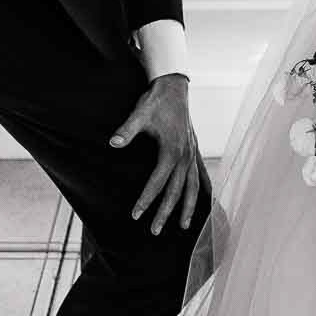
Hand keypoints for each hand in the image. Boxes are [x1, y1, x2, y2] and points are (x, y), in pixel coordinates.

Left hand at [109, 74, 204, 236]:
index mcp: (172, 150)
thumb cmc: (157, 100)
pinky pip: (199, 175)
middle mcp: (185, 156)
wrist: (175, 85)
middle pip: (176, 191)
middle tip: (155, 231)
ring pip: (192, 187)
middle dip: (165, 212)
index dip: (146, 200)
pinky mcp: (194, 150)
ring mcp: (192, 154)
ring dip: (188, 208)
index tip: (136, 215)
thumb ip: (127, 129)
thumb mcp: (140, 113)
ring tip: (184, 226)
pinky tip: (201, 201)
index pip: (157, 183)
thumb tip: (113, 143)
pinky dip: (200, 190)